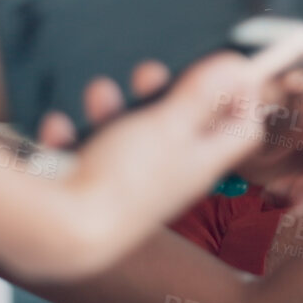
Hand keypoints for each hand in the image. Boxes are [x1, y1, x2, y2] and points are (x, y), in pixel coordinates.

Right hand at [49, 28, 302, 276]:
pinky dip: (72, 139)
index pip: (243, 130)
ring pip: (128, 134)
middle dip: (163, 92)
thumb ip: (201, 95)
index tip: (225, 69)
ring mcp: (132, 182)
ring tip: (98, 93)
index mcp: (202, 161)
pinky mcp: (93, 189)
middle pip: (181, 125)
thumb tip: (237, 67)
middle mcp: (172, 174)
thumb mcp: (168, 125)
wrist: (63, 235)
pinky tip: (58, 129)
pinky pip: (85, 155)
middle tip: (148, 72)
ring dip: (111, 109)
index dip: (241, 96)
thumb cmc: (124, 181)